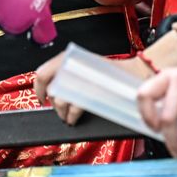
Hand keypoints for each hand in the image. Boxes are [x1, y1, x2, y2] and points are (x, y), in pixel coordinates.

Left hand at [33, 48, 152, 125]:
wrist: (138, 73)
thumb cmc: (113, 75)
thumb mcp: (87, 70)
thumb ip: (70, 77)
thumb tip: (52, 94)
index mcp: (70, 57)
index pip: (43, 72)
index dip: (38, 88)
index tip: (42, 99)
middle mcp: (74, 63)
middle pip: (53, 88)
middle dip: (55, 104)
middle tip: (61, 112)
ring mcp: (84, 75)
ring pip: (62, 98)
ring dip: (62, 112)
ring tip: (68, 117)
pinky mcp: (94, 87)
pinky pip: (76, 105)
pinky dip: (72, 115)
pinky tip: (74, 119)